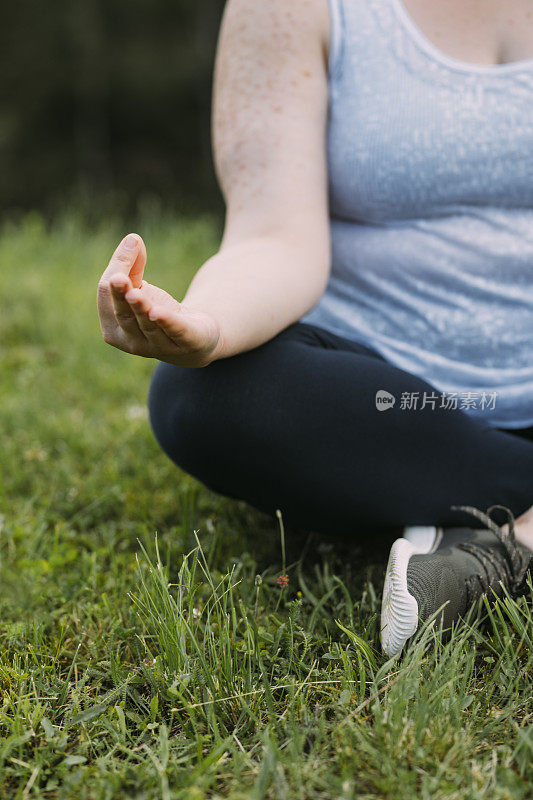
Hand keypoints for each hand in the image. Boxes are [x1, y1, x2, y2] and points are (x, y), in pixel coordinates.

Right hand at [97, 234, 222, 366]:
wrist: (194, 336)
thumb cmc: (157, 310)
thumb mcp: (141, 287)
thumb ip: (131, 264)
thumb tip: (132, 238)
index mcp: (113, 329)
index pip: (106, 301)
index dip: (116, 275)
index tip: (132, 243)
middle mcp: (132, 343)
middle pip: (124, 315)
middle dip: (121, 296)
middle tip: (118, 278)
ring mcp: (159, 348)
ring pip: (148, 325)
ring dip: (141, 308)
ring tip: (134, 293)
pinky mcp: (187, 343)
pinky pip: (175, 331)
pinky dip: (167, 322)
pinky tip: (158, 312)